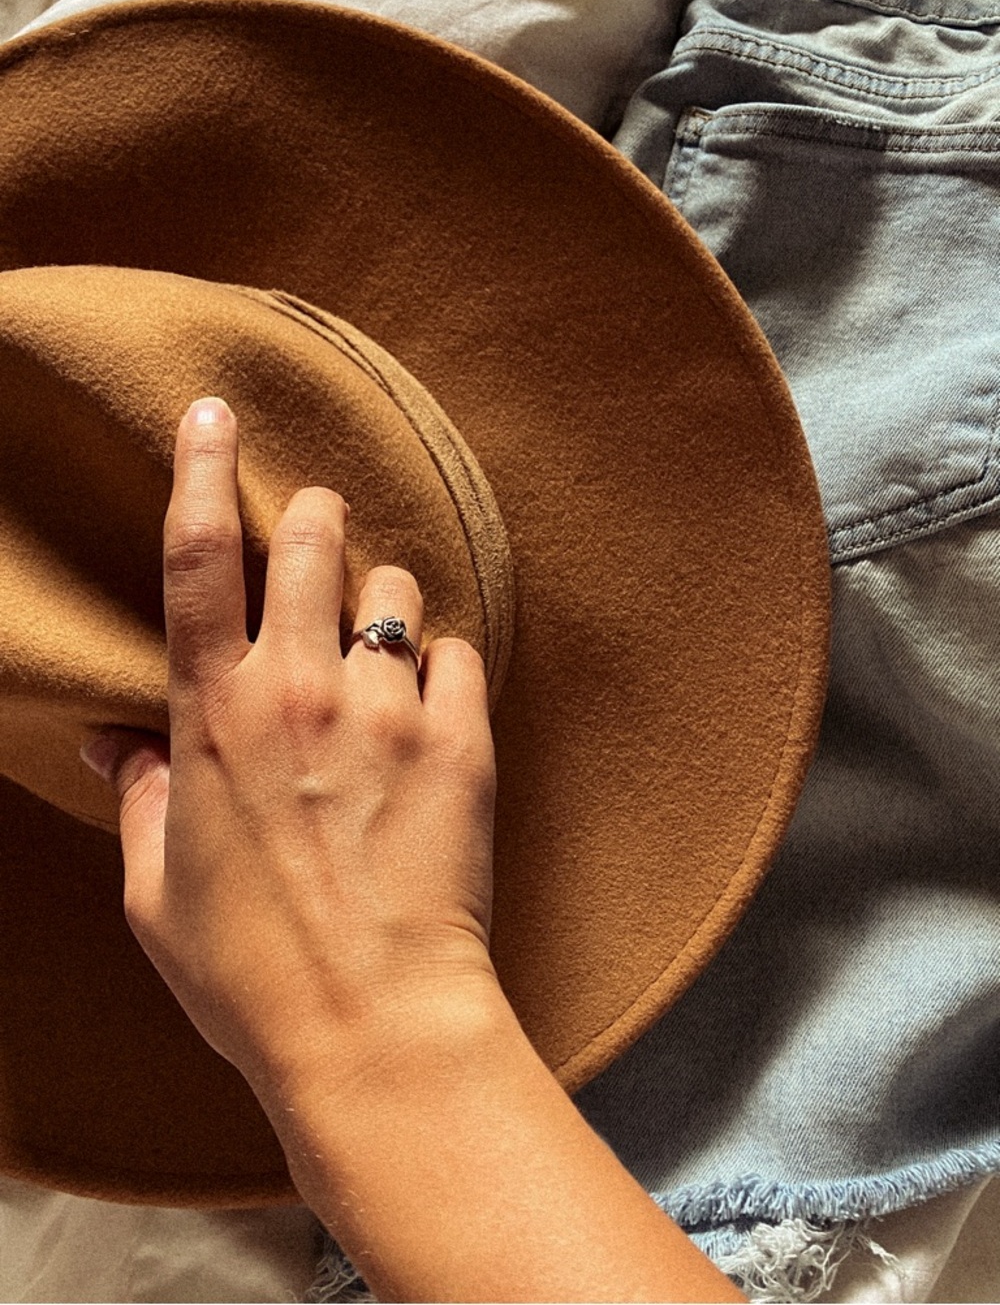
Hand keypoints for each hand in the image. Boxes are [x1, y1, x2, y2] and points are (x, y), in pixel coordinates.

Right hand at [80, 396, 499, 1097]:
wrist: (373, 1025)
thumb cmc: (250, 972)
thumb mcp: (156, 891)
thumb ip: (139, 798)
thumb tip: (112, 745)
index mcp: (213, 718)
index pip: (197, 560)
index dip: (200, 470)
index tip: (212, 413)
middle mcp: (301, 692)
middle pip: (316, 540)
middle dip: (316, 519)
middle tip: (317, 534)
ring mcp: (387, 711)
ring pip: (394, 588)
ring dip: (380, 602)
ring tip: (376, 655)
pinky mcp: (461, 741)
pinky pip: (456, 655)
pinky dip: (440, 668)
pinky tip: (428, 711)